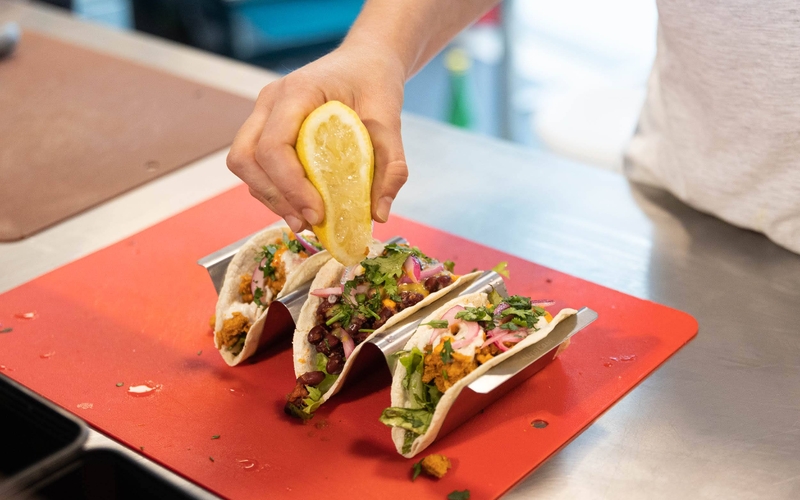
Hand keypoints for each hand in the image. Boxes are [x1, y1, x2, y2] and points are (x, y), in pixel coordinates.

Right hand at [226, 42, 408, 231]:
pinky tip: (301, 205)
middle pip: (244, 158)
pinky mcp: (266, 128)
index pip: (272, 146)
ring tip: (305, 220)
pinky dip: (274, 190)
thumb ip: (391, 166)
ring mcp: (263, 113)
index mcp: (297, 92)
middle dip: (274, 197)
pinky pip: (256, 165)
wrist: (365, 62)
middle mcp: (270, 101)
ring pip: (244, 164)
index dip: (290, 186)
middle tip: (308, 222)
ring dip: (270, 197)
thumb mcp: (390, 120)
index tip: (318, 213)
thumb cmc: (374, 83)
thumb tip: (379, 215)